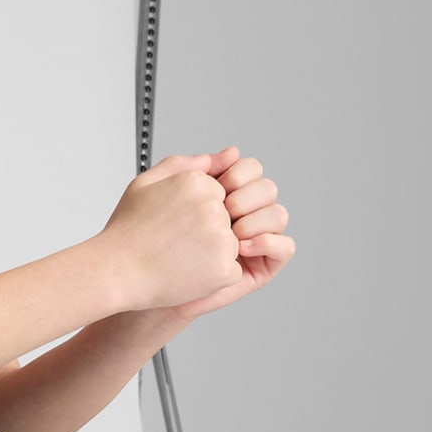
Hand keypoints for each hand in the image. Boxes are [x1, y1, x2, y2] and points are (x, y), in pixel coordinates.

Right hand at [101, 150, 244, 309]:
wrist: (116, 273)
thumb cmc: (126, 232)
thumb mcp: (145, 183)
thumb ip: (186, 164)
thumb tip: (227, 155)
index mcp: (196, 183)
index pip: (216, 194)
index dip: (194, 211)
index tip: (172, 222)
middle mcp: (212, 208)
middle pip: (225, 218)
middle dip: (205, 230)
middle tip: (172, 241)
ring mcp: (220, 238)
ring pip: (230, 244)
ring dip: (211, 252)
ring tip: (177, 256)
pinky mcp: (224, 268)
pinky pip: (231, 270)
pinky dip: (213, 275)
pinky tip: (186, 271)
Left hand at [164, 147, 293, 321]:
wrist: (146, 279)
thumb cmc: (153, 240)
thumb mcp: (166, 191)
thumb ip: (194, 167)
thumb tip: (231, 152)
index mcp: (227, 194)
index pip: (250, 169)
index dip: (237, 173)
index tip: (215, 185)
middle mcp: (246, 214)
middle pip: (267, 189)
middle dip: (245, 197)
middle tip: (223, 211)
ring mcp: (257, 239)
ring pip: (278, 214)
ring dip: (256, 220)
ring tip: (231, 234)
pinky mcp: (264, 265)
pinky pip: (285, 247)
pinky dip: (268, 242)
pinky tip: (242, 247)